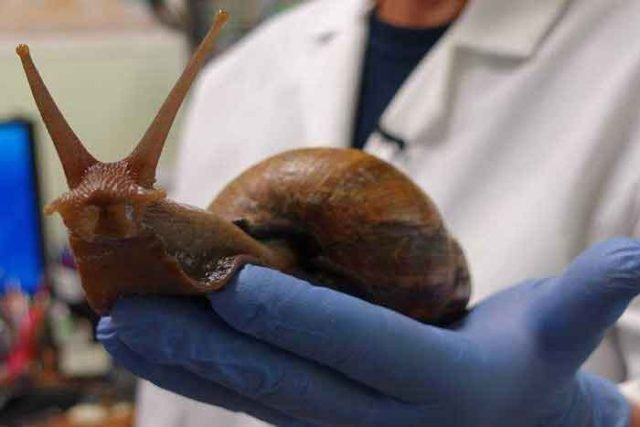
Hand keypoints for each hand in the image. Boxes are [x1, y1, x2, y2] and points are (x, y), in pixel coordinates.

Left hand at [98, 239, 639, 426]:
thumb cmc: (534, 374)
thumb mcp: (564, 333)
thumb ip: (593, 295)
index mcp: (437, 388)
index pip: (356, 348)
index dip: (297, 319)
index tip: (230, 283)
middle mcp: (378, 420)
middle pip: (279, 378)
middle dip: (202, 344)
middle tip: (126, 307)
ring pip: (249, 394)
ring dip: (180, 361)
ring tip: (117, 327)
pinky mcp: (317, 422)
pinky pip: (249, 399)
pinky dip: (199, 374)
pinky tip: (157, 348)